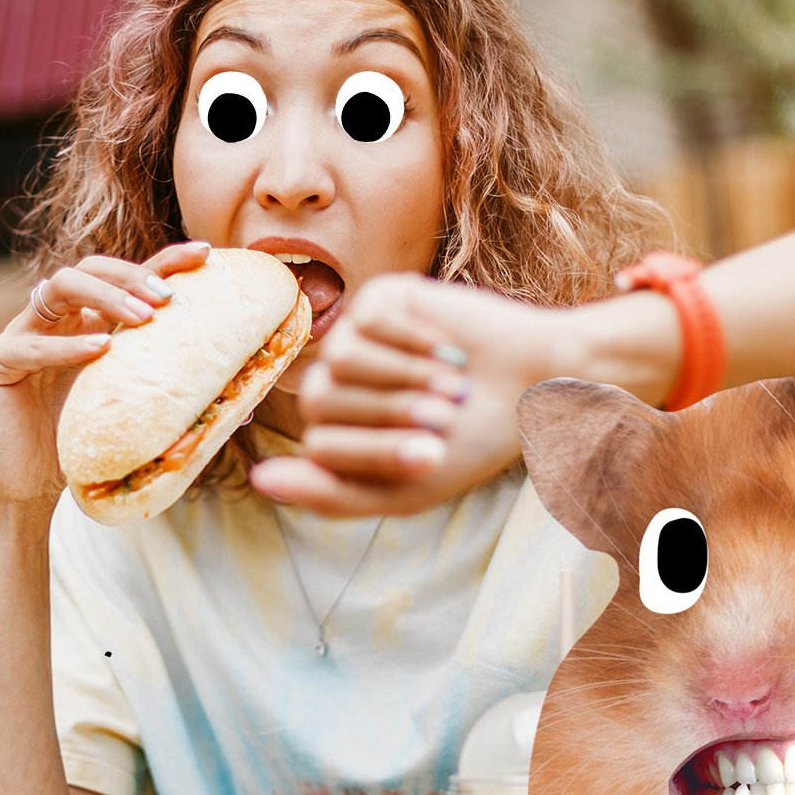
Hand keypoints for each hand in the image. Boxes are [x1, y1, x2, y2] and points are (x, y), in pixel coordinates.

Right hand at [0, 241, 210, 509]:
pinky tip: (99, 349)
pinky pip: (29, 344)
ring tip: (143, 317)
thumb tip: (246, 398)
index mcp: (85, 319)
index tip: (206, 253)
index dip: (164, 259)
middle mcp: (51, 316)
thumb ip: (170, 390)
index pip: (125, 277)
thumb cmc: (84, 444)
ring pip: (60, 287)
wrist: (30, 487)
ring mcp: (18, 332)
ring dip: (106, 297)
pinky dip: (65, 346)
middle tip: (168, 297)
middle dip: (132, 275)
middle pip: (90, 268)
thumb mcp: (133, 407)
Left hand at [250, 274, 571, 515]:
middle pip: (321, 399)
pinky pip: (372, 319)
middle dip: (391, 412)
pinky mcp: (380, 299)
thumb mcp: (406, 488)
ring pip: (340, 358)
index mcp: (336, 435)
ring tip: (453, 384)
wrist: (535, 385)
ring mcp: (354, 337)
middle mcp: (334, 385)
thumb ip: (332, 495)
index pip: (321, 445)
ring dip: (405, 376)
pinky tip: (451, 350)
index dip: (377, 450)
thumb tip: (260, 482)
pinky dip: (417, 340)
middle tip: (446, 416)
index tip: (432, 456)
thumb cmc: (471, 442)